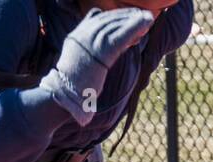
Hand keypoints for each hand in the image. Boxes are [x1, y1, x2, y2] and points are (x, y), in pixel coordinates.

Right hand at [39, 7, 154, 125]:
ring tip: (147, 19)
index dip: (114, 15)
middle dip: (127, 16)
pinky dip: (136, 27)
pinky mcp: (103, 51)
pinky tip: (146, 23)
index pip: (97, 17)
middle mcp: (83, 35)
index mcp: (76, 36)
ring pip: (117, 25)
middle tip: (142, 16)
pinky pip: (123, 36)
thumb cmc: (72, 84)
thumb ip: (87, 50)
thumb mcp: (76, 61)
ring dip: (134, 21)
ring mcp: (92, 42)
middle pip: (109, 19)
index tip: (127, 16)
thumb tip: (101, 49)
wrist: (66, 94)